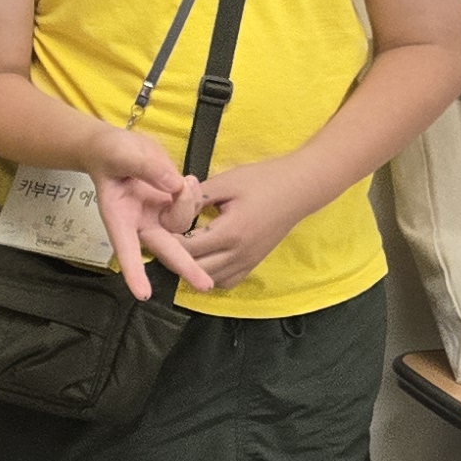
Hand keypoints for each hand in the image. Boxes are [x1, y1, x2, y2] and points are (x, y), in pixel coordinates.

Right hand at [89, 127, 213, 301]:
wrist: (117, 146)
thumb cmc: (110, 153)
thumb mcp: (122, 154)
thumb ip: (146, 168)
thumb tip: (174, 184)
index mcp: (119, 217)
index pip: (125, 248)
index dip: (134, 271)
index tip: (143, 294)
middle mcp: (140, 223)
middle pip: (165, 248)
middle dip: (186, 266)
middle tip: (205, 285)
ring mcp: (157, 217)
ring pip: (183, 224)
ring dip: (189, 204)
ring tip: (184, 180)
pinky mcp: (171, 206)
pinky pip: (191, 209)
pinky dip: (193, 195)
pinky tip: (187, 181)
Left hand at [180, 151, 326, 292]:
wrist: (300, 187)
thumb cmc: (263, 180)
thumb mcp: (225, 182)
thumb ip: (195, 198)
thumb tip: (169, 209)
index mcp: (230, 233)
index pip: (186, 250)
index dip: (168, 241)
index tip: (159, 228)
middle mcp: (239, 254)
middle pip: (195, 271)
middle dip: (175, 258)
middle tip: (166, 239)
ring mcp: (248, 262)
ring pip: (210, 280)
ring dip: (193, 269)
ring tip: (184, 248)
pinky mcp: (254, 263)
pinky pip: (227, 281)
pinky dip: (211, 275)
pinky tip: (205, 258)